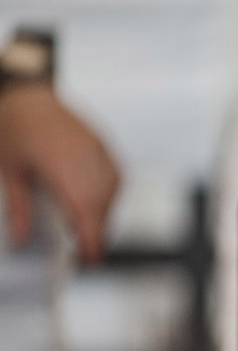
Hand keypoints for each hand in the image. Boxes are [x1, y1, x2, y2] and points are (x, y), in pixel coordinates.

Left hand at [0, 84, 120, 263]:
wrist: (25, 92)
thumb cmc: (14, 124)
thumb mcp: (9, 171)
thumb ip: (19, 207)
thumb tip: (20, 237)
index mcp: (60, 163)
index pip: (85, 209)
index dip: (91, 238)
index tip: (90, 258)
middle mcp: (85, 156)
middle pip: (101, 204)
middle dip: (97, 230)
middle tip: (86, 250)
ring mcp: (98, 148)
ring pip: (112, 192)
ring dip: (103, 213)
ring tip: (87, 227)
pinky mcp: (103, 144)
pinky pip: (115, 176)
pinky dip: (109, 194)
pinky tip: (96, 202)